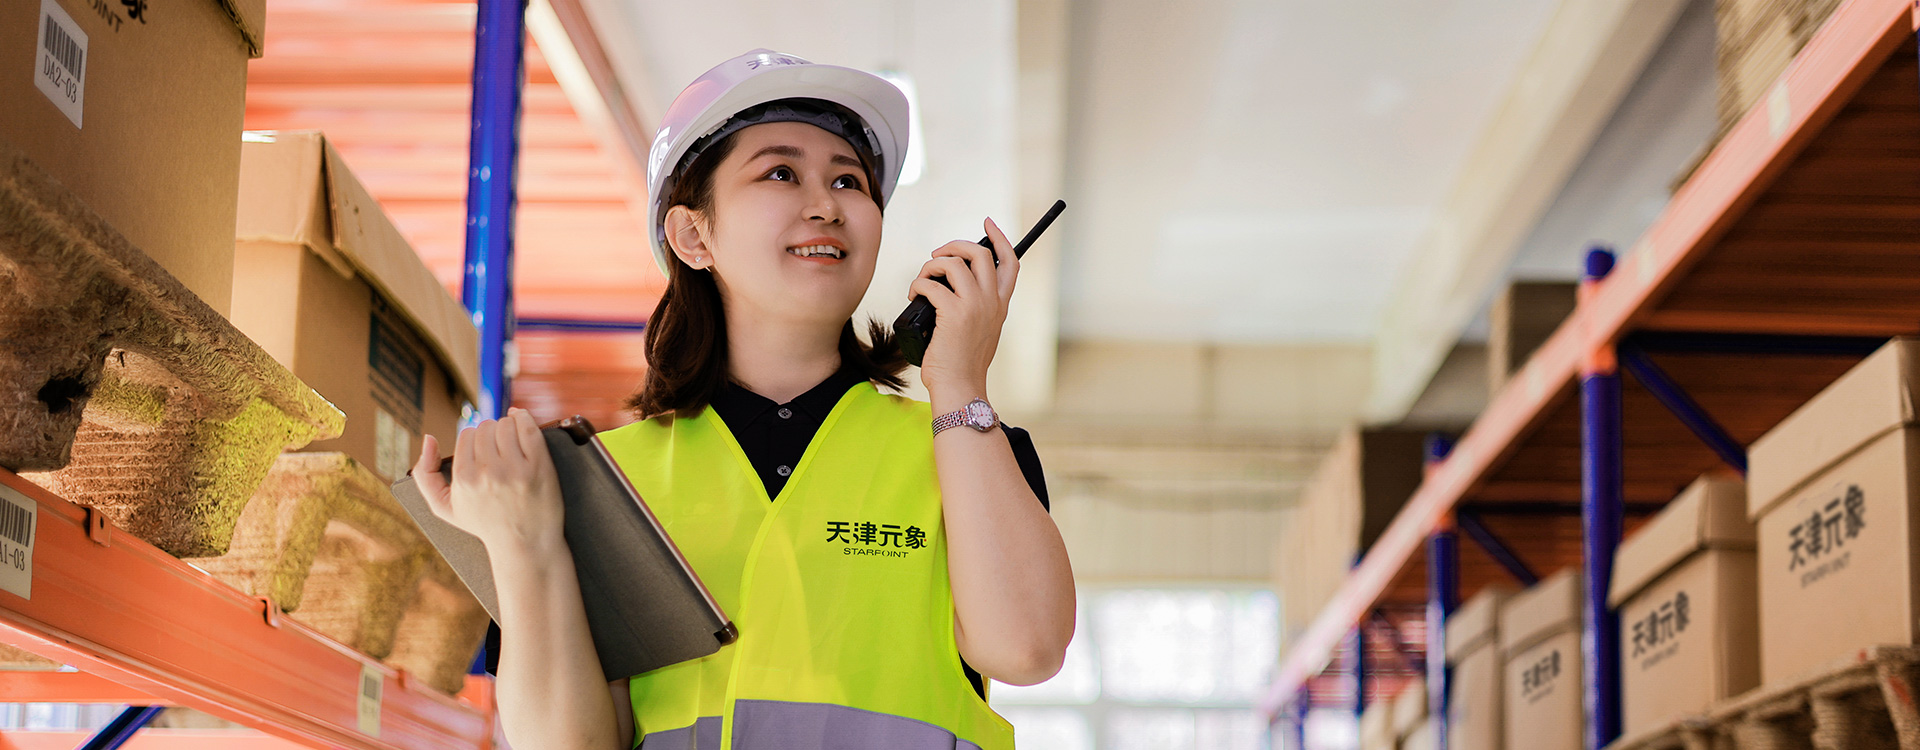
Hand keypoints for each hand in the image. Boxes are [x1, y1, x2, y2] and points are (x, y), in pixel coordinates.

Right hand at [412, 407, 565, 556]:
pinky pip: (528, 427)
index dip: (475, 440)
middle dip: (491, 433)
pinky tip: (520, 420)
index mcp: (464, 480)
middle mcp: (489, 473)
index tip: (483, 449)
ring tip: (511, 440)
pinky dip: (524, 418)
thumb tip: (428, 437)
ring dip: (508, 426)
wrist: (525, 544)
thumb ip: (424, 475)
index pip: (467, 435)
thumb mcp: (444, 507)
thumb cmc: (484, 524)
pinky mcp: (539, 467)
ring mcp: (515, 469)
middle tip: (499, 448)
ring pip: (506, 424)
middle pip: (487, 427)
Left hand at [908, 217, 1018, 399]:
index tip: (988, 223)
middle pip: (980, 253)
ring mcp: (974, 306)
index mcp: (1001, 305)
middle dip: (955, 245)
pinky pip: (931, 284)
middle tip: (939, 256)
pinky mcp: (953, 313)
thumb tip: (950, 285)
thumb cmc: (963, 364)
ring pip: (954, 263)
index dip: (999, 238)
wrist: (960, 386)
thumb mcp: (981, 331)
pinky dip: (918, 284)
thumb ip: (977, 308)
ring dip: (932, 265)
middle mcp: (992, 302)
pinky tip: (914, 296)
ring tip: (922, 280)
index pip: (1010, 262)